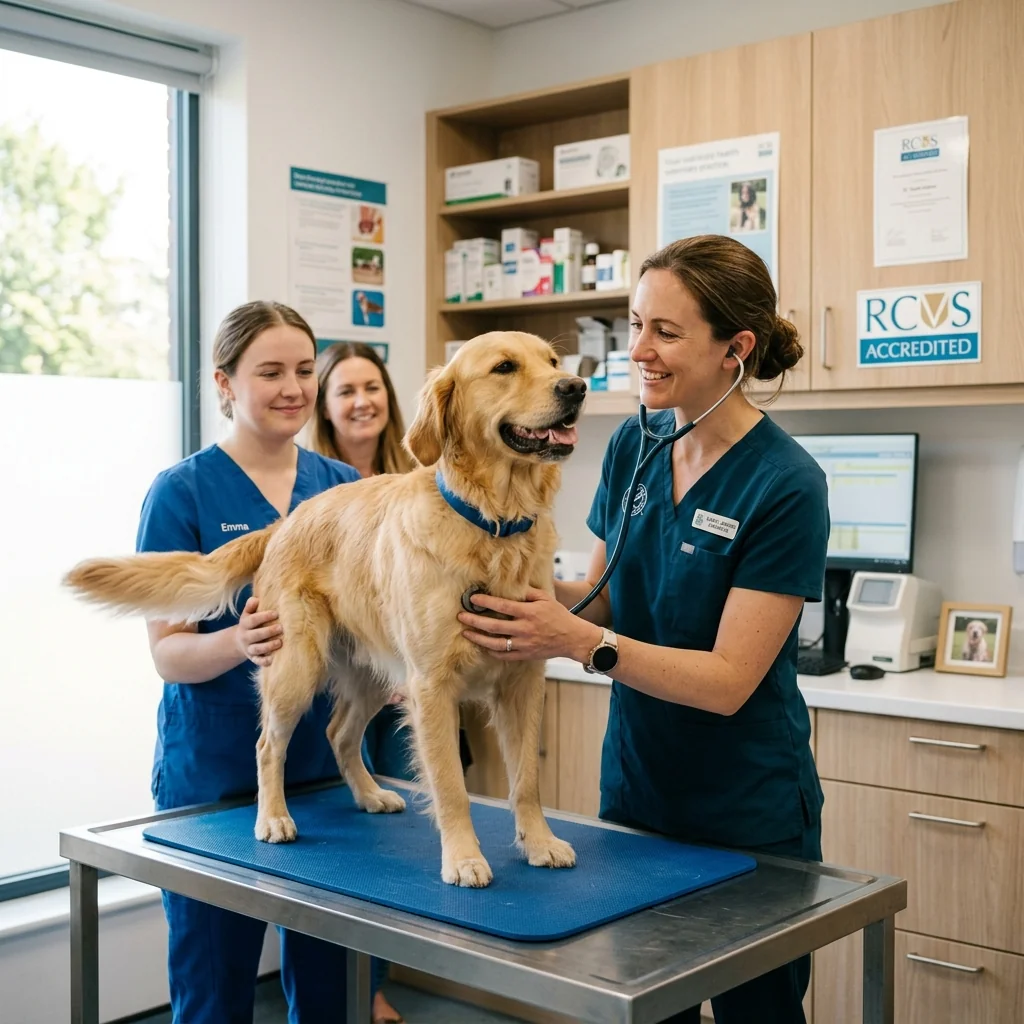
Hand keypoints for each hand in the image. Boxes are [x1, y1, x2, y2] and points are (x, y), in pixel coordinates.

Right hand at [236, 596, 281, 666]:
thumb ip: (250, 606)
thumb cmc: (250, 623)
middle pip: (255, 635)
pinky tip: (274, 659)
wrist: (239, 641)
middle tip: (281, 628)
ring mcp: (249, 649)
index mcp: (244, 624)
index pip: (253, 620)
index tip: (276, 613)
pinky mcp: (253, 658)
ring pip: (257, 649)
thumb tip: (255, 599)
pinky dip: (265, 661)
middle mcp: (245, 637)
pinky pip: (258, 661)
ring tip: (280, 642)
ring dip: (268, 646)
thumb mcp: (248, 614)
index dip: (264, 617)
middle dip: (268, 631)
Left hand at [458, 587, 600, 662]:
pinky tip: (482, 645)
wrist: (572, 638)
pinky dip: (491, 651)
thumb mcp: (545, 599)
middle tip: (461, 617)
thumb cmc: (559, 616)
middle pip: (494, 626)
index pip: (502, 606)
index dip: (486, 602)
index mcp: (529, 613)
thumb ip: (527, 593)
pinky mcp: (525, 655)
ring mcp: (524, 644)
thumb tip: (510, 587)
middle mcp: (524, 629)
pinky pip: (504, 655)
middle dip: (475, 622)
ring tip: (466, 633)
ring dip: (478, 638)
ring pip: (495, 644)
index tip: (473, 599)